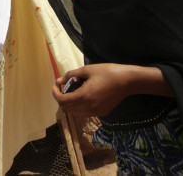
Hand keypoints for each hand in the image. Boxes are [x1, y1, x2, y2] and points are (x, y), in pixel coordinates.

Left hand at [52, 63, 171, 117]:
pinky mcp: (102, 113)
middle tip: (63, 88)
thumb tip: (59, 80)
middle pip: (67, 109)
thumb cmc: (108, 72)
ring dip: (70, 104)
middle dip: (62, 98)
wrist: (127, 81)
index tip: (56, 86)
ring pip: (75, 113)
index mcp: (84, 96)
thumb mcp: (88, 69)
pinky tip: (84, 96)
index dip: (55, 94)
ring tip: (73, 92)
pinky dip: (79, 107)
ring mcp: (96, 112)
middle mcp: (88, 107)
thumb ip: (71, 75)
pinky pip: (85, 113)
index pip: (62, 101)